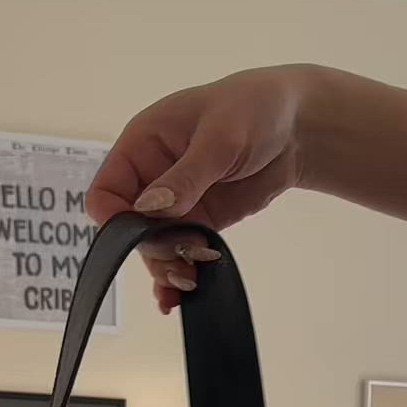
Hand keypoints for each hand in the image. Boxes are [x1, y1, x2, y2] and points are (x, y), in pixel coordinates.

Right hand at [87, 65, 310, 311]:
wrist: (299, 126)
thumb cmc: (254, 110)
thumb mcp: (219, 138)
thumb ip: (185, 177)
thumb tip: (149, 209)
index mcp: (143, 145)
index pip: (107, 192)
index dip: (115, 220)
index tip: (140, 238)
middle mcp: (152, 176)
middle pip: (130, 229)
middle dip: (154, 249)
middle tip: (186, 257)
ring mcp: (176, 203)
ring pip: (155, 247)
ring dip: (169, 267)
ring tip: (192, 279)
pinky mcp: (201, 221)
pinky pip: (180, 253)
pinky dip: (179, 275)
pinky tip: (179, 297)